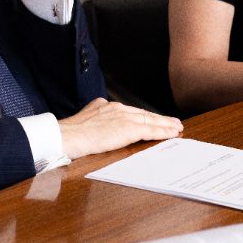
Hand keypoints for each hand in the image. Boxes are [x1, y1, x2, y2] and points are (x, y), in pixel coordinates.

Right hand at [58, 98, 181, 158]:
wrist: (66, 136)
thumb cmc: (69, 134)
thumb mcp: (83, 120)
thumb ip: (94, 118)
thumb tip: (98, 119)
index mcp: (104, 106)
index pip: (130, 111)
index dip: (143, 116)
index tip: (152, 119)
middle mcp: (116, 108)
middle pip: (143, 113)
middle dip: (159, 118)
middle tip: (173, 122)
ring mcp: (123, 117)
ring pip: (150, 119)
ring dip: (165, 124)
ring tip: (177, 127)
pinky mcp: (128, 128)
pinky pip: (151, 129)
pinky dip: (163, 131)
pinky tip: (172, 133)